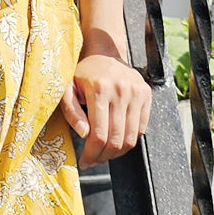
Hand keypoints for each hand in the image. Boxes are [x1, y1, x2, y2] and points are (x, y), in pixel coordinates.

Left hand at [60, 45, 151, 165]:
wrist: (104, 52)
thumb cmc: (82, 73)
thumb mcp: (67, 88)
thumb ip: (71, 111)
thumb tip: (84, 134)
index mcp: (100, 90)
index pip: (99, 134)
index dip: (91, 154)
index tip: (84, 162)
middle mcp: (121, 91)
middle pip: (116, 139)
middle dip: (103, 156)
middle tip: (93, 160)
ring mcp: (137, 93)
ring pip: (131, 137)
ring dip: (117, 152)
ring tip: (104, 153)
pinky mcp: (146, 95)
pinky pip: (141, 128)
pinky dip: (129, 140)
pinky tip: (116, 140)